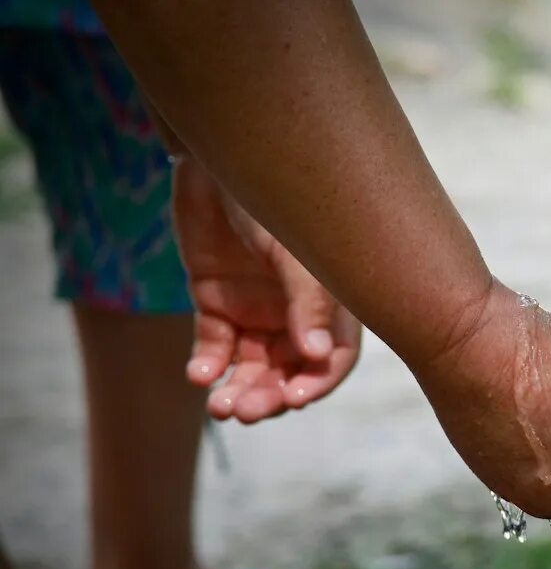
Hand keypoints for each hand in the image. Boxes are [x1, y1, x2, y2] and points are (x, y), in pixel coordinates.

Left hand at [171, 157, 360, 422]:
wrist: (214, 157)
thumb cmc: (269, 199)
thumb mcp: (295, 252)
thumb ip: (309, 305)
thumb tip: (317, 360)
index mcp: (329, 302)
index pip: (332, 357)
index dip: (318, 383)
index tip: (294, 400)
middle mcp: (295, 313)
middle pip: (290, 371)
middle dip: (271, 396)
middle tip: (245, 410)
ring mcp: (256, 311)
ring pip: (252, 367)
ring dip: (239, 390)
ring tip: (221, 406)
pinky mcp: (216, 303)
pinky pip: (214, 347)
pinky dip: (208, 365)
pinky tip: (199, 374)